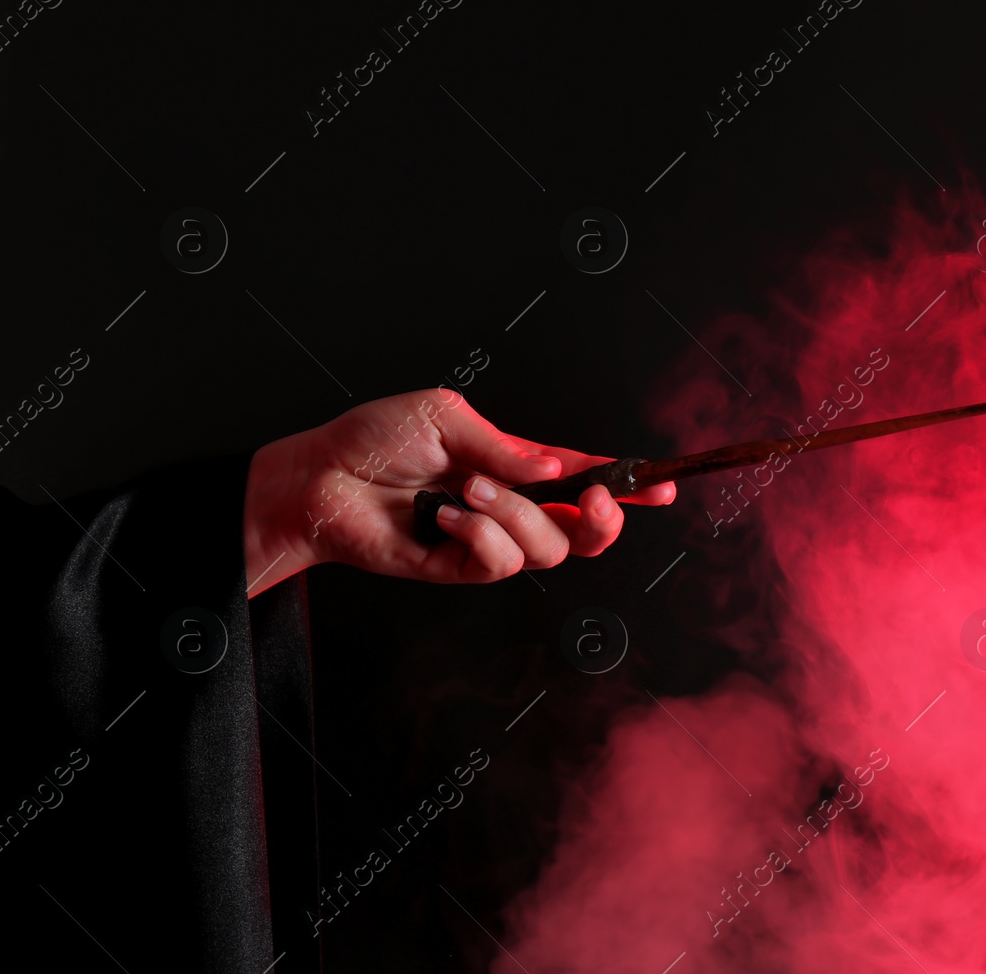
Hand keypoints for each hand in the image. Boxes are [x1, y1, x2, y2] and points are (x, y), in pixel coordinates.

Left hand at [242, 390, 674, 596]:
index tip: (664, 486)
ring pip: (548, 548)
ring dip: (515, 515)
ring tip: (467, 490)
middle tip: (596, 499)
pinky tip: (443, 515)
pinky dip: (478, 534)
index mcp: (519, 467)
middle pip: (587, 533)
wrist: (321, 477)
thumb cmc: (376, 439)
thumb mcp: (447, 417)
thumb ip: (508, 448)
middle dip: (606, 519)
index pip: (588, 478)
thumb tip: (557, 470)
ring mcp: (488, 541)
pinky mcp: (460, 568)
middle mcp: (512, 507)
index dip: (630, 486)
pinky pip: (499, 563)